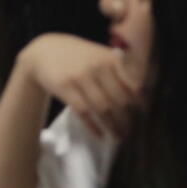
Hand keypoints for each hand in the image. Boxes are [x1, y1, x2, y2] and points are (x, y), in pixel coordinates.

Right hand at [17, 34, 138, 139]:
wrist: (43, 51)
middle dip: (128, 119)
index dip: (139, 104)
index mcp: (109, 58)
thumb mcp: (98, 54)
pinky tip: (101, 135)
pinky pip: (84, 112)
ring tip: (120, 136)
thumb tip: (140, 93)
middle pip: (119, 100)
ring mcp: (80, 78)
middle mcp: (96, 67)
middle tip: (131, 130)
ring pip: (103, 108)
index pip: (131, 86)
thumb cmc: (76, 54)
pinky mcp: (66, 89)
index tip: (143, 116)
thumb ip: (118, 69)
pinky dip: (94, 127)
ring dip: (113, 126)